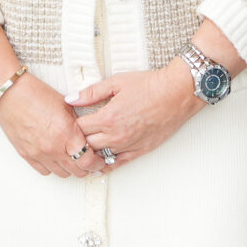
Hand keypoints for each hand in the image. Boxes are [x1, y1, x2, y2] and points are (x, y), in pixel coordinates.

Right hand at [0, 29, 100, 178]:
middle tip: (89, 159)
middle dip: (87, 167)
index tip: (100, 159)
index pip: (89, 160)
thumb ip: (78, 124)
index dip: (97, 162)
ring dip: (70, 167)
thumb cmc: (35, 94)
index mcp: (66, 133)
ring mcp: (39, 154)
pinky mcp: (27, 155)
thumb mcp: (66, 106)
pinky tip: (55, 157)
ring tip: (72, 157)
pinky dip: (53, 167)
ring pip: (62, 174)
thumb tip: (88, 135)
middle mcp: (53, 148)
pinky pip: (45, 171)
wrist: (9, 94)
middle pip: (78, 171)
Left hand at [65, 62, 202, 169]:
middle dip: (78, 140)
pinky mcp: (140, 150)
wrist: (176, 93)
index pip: (78, 129)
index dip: (71, 125)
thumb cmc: (150, 86)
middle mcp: (117, 135)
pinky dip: (106, 164)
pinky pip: (117, 164)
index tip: (70, 121)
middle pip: (86, 145)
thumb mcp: (116, 82)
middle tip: (75, 135)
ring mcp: (129, 145)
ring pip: (99, 156)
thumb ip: (91, 92)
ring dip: (91, 152)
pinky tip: (99, 163)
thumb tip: (71, 98)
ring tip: (85, 147)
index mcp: (108, 117)